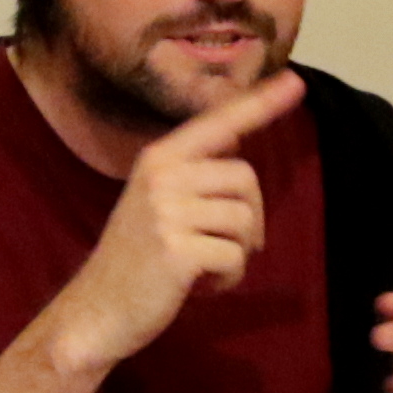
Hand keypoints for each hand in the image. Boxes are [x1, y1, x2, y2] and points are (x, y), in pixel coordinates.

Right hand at [47, 72, 300, 375]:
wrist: (96, 310)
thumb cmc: (136, 259)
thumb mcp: (158, 202)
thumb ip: (194, 174)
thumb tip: (239, 148)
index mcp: (159, 158)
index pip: (219, 123)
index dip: (260, 103)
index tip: (296, 82)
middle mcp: (162, 175)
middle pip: (245, 178)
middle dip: (248, 218)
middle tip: (220, 245)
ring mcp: (167, 212)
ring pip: (245, 220)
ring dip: (236, 252)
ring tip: (203, 265)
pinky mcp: (177, 250)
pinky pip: (235, 257)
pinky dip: (227, 278)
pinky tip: (200, 285)